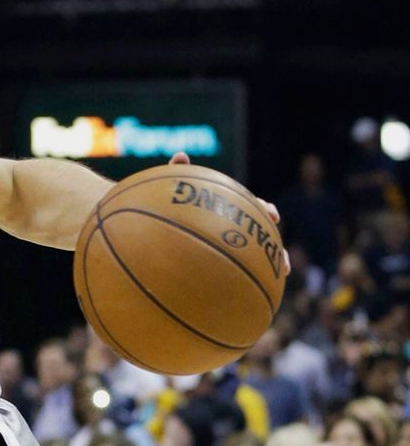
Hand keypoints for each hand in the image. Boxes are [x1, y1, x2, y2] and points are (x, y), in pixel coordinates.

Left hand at [169, 152, 288, 273]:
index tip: (271, 214)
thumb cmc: (166, 212)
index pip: (251, 208)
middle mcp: (235, 228)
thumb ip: (176, 175)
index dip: (263, 209)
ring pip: (261, 255)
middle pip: (261, 231)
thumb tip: (182, 155)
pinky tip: (260, 290)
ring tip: (284, 268)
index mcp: (228, 210)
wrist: (160, 240)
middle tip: (280, 248)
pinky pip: (245, 274)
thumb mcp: (170, 193)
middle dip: (274, 240)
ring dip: (276, 260)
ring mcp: (234, 247)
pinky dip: (256, 281)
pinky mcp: (228, 265)